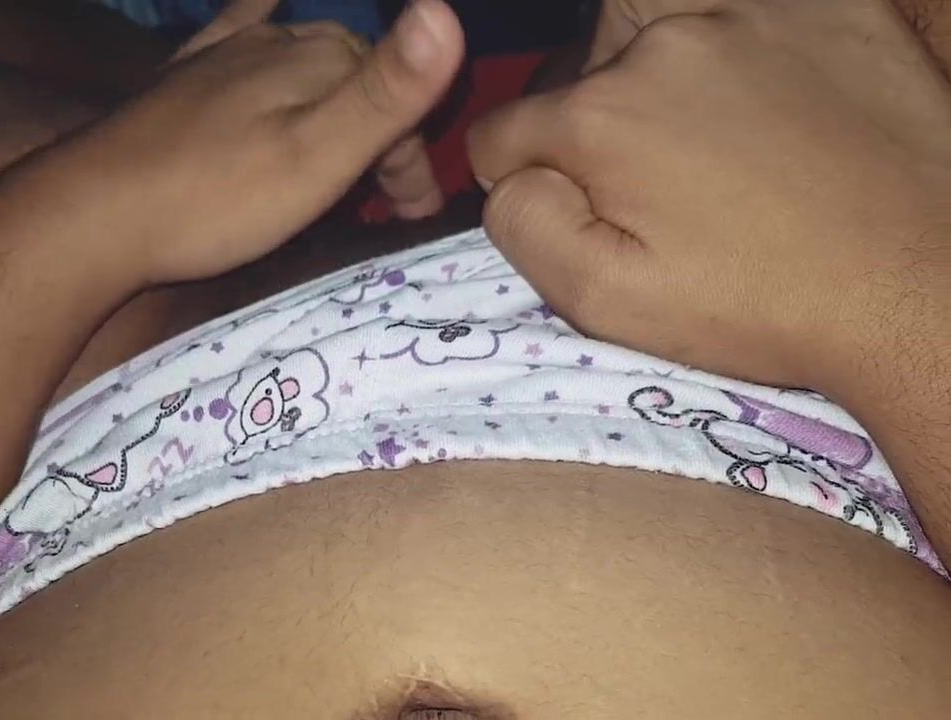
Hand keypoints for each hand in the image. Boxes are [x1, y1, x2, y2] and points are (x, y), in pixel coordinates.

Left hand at [175, 0, 446, 221]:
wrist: (96, 212)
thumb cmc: (216, 198)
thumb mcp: (317, 157)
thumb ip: (386, 93)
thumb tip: (446, 11)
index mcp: (320, 60)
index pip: (398, 100)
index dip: (413, 161)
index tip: (408, 216)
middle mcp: (279, 42)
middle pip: (356, 83)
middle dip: (382, 140)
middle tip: (383, 208)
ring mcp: (229, 54)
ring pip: (308, 67)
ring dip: (338, 109)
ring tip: (343, 170)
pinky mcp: (187, 76)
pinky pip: (237, 27)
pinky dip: (261, 8)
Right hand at [467, 0, 950, 392]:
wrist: (919, 287)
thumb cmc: (761, 306)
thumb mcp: (609, 302)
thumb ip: (524, 227)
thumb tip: (509, 176)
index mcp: (601, 117)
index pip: (505, 132)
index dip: (524, 181)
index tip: (579, 214)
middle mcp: (666, 43)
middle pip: (583, 79)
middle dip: (598, 129)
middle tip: (661, 192)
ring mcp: (755, 14)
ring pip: (659, 33)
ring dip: (664, 80)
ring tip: (715, 145)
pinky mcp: (832, 9)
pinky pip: (749, 16)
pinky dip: (745, 54)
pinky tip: (775, 113)